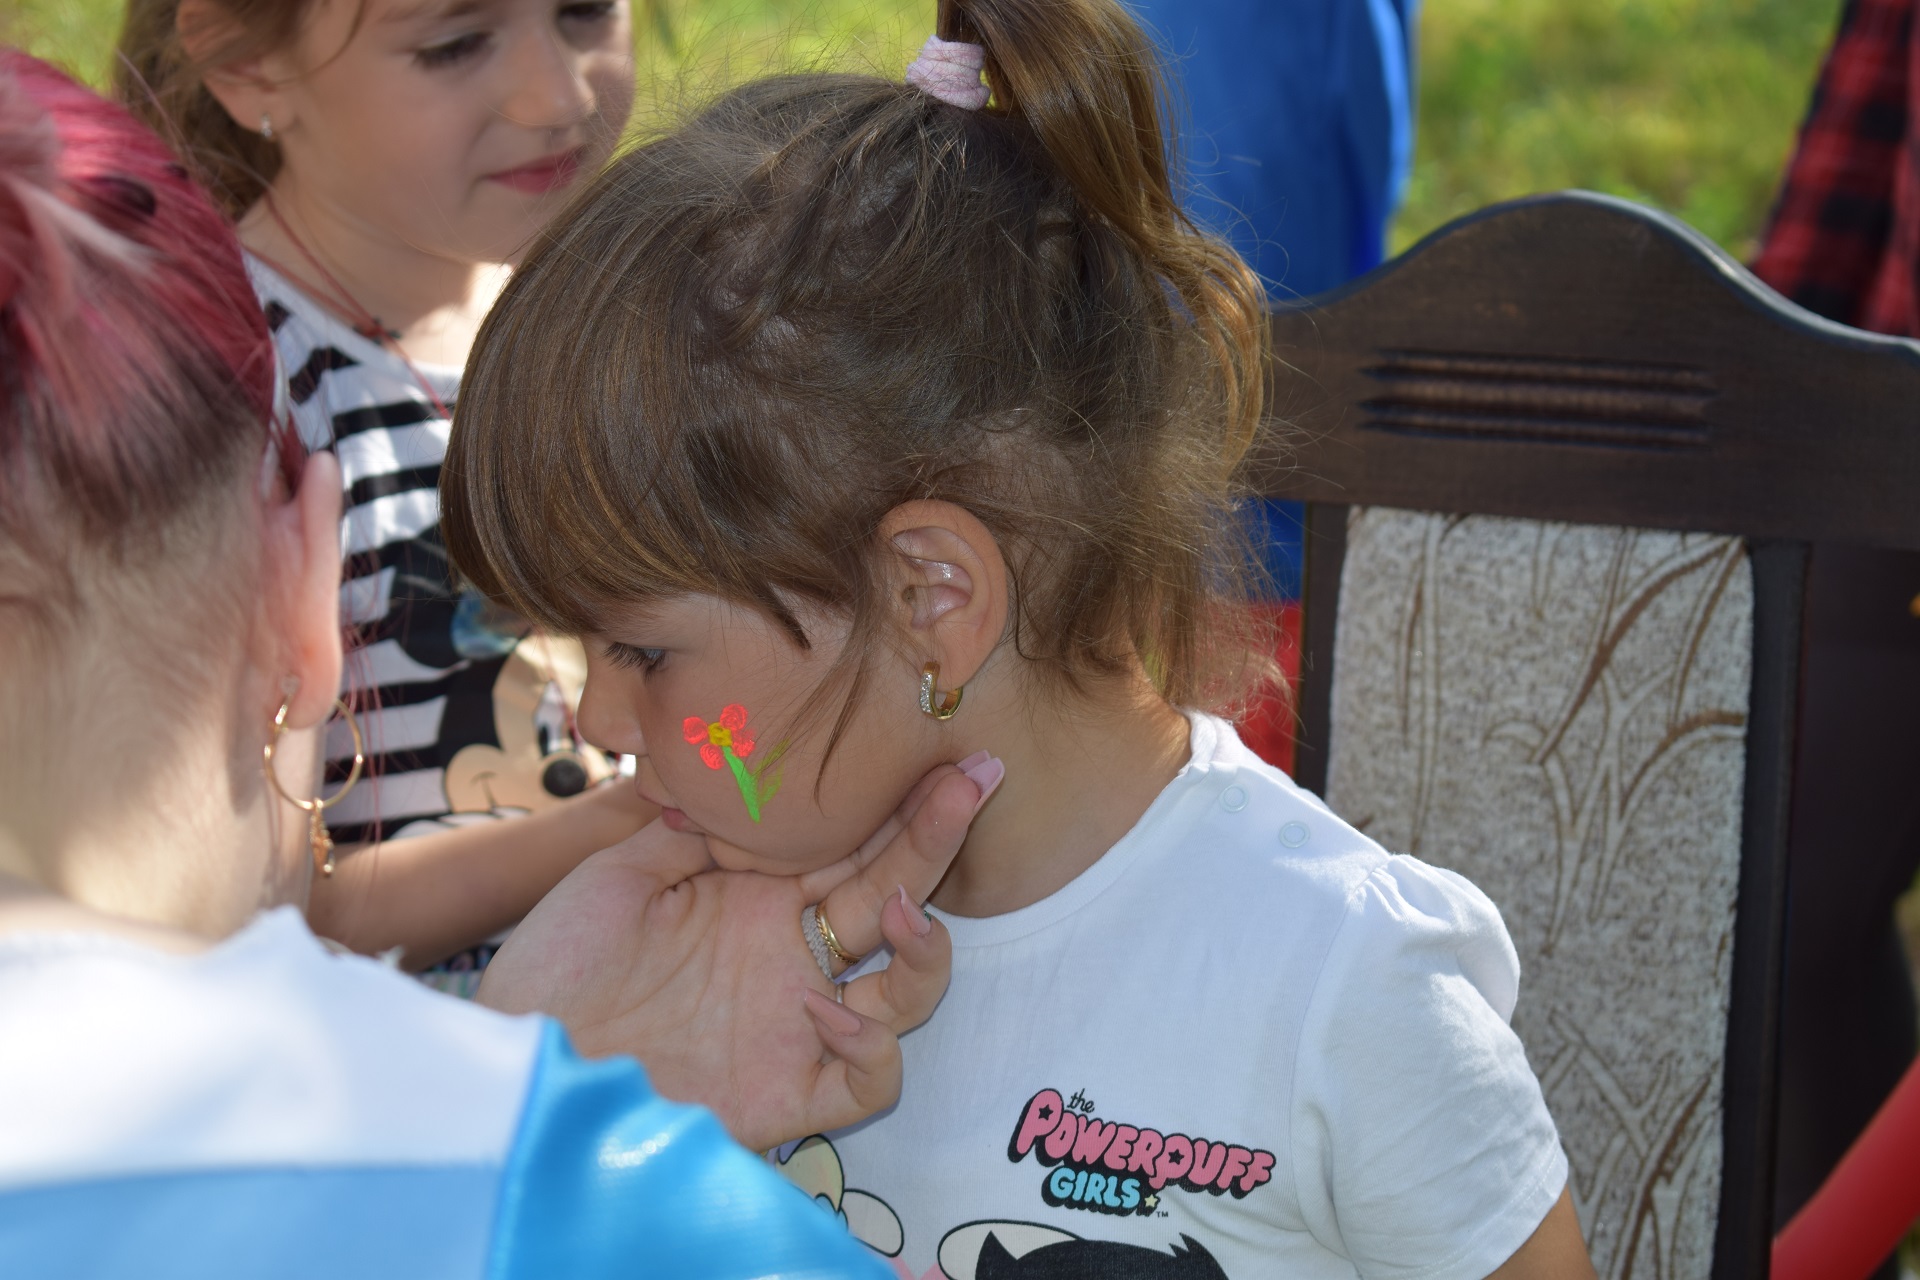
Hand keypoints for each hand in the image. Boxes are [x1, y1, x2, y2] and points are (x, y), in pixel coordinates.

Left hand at [475, 761, 989, 1151]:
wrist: (519, 1059)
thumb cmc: (556, 965)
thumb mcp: (619, 872)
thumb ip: (695, 827)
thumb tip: (758, 779)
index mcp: (760, 900)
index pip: (852, 845)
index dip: (899, 804)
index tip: (939, 753)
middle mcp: (792, 959)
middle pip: (895, 895)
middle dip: (937, 837)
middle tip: (975, 778)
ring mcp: (796, 1027)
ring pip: (906, 992)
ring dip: (925, 947)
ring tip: (904, 909)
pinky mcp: (788, 1093)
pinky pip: (868, 1080)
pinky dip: (869, 1048)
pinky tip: (828, 1010)